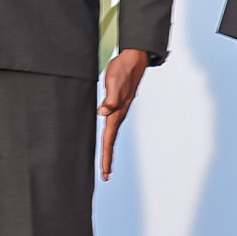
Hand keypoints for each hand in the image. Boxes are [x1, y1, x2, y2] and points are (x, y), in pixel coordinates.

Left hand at [97, 48, 153, 180]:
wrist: (134, 59)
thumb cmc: (123, 69)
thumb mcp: (114, 82)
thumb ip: (110, 98)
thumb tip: (102, 113)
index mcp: (116, 112)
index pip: (109, 139)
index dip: (106, 156)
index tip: (105, 172)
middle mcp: (118, 114)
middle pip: (111, 141)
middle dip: (108, 159)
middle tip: (105, 176)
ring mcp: (119, 110)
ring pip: (111, 135)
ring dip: (108, 149)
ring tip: (106, 164)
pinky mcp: (117, 105)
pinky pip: (111, 125)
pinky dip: (108, 136)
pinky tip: (107, 139)